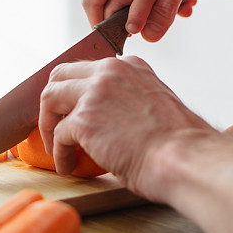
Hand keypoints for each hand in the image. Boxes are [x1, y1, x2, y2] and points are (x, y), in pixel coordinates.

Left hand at [38, 56, 214, 199]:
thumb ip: (129, 99)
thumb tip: (110, 117)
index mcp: (130, 66)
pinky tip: (68, 166)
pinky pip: (58, 135)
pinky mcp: (84, 119)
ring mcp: (95, 92)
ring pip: (49, 97)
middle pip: (61, 74)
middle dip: (53, 101)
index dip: (76, 90)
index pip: (89, 68)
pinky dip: (60, 154)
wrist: (184, 157)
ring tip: (56, 145)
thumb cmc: (178, 143)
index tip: (73, 109)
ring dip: (47, 123)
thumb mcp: (155, 104)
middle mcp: (110, 71)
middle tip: (55, 124)